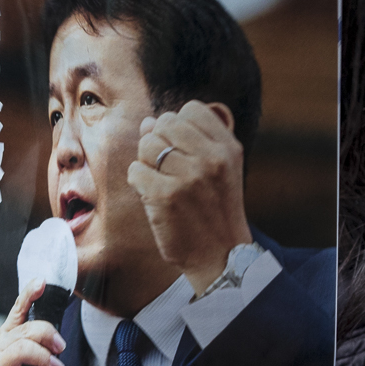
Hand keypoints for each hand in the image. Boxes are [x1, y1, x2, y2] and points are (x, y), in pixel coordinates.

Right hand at [0, 282, 64, 365]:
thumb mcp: (35, 364)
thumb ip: (45, 347)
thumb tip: (65, 336)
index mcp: (9, 338)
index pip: (18, 312)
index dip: (27, 295)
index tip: (41, 282)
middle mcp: (0, 350)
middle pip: (25, 331)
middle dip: (47, 335)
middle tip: (62, 349)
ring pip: (20, 352)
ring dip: (43, 358)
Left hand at [126, 102, 251, 295]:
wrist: (221, 255)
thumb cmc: (215, 209)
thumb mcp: (219, 170)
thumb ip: (189, 141)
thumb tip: (148, 121)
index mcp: (228, 148)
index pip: (191, 109)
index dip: (178, 126)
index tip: (181, 148)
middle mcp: (211, 158)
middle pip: (164, 123)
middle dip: (158, 142)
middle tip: (168, 169)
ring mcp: (188, 177)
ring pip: (146, 145)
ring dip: (146, 162)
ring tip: (160, 181)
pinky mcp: (165, 196)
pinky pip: (135, 170)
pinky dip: (138, 182)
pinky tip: (152, 195)